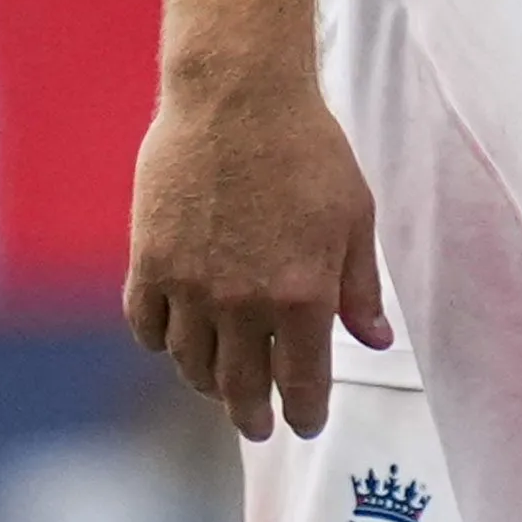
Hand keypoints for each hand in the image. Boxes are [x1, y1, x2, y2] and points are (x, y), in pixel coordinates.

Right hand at [124, 57, 392, 443]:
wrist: (237, 95)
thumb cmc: (307, 149)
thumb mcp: (353, 217)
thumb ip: (360, 288)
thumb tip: (374, 340)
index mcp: (304, 296)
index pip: (302, 385)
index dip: (304, 414)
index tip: (303, 425)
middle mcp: (245, 303)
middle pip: (241, 389)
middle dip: (253, 416)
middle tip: (258, 426)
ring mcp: (191, 285)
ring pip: (190, 365)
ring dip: (207, 384)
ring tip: (218, 386)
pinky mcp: (150, 259)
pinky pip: (146, 325)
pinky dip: (160, 341)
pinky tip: (174, 339)